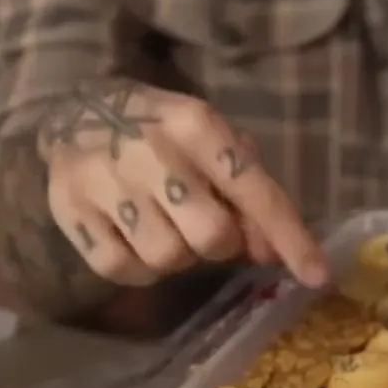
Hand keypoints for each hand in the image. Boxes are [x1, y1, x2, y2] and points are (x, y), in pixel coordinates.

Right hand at [38, 79, 325, 286]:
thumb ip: (251, 193)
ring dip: (177, 257)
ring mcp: (105, 180)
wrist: (74, 110)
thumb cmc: (165, 132)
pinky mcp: (69, 210)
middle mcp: (151, 150)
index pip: (256, 192)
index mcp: (197, 125)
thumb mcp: (214, 143)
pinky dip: (138, 269)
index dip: (292, 238)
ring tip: (165, 227)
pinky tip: (135, 239)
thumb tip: (271, 253)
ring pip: (166, 259)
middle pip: (212, 237)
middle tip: (204, 226)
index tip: (319, 277)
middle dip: (219, 245)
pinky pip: (121, 269)